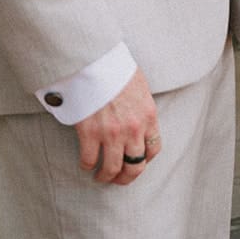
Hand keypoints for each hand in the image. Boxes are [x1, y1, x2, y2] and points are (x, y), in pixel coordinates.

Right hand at [75, 69, 159, 185]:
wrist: (96, 59)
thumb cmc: (116, 68)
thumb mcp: (140, 86)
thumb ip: (141, 107)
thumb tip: (138, 118)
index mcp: (148, 116)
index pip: (153, 149)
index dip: (145, 161)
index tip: (136, 163)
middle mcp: (133, 129)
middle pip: (135, 166)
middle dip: (126, 177)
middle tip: (118, 179)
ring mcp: (112, 133)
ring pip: (112, 168)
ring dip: (106, 176)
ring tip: (100, 177)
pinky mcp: (90, 133)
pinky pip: (89, 160)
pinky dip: (87, 166)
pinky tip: (86, 164)